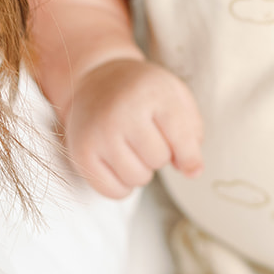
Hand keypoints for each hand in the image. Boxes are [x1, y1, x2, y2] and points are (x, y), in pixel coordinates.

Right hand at [65, 58, 202, 197]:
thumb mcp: (175, 97)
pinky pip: (113, 191)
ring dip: (141, 170)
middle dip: (160, 154)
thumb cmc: (141, 94)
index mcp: (152, 93)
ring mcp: (99, 133)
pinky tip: (119, 162)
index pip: (183, 140)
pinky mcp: (82, 153)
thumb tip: (192, 172)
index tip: (189, 163)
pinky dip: (122, 185)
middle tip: (147, 136)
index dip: (190, 157)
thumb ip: (191, 134)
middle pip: (159, 160)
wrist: (96, 81)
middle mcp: (123, 112)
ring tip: (132, 148)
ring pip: (137, 178)